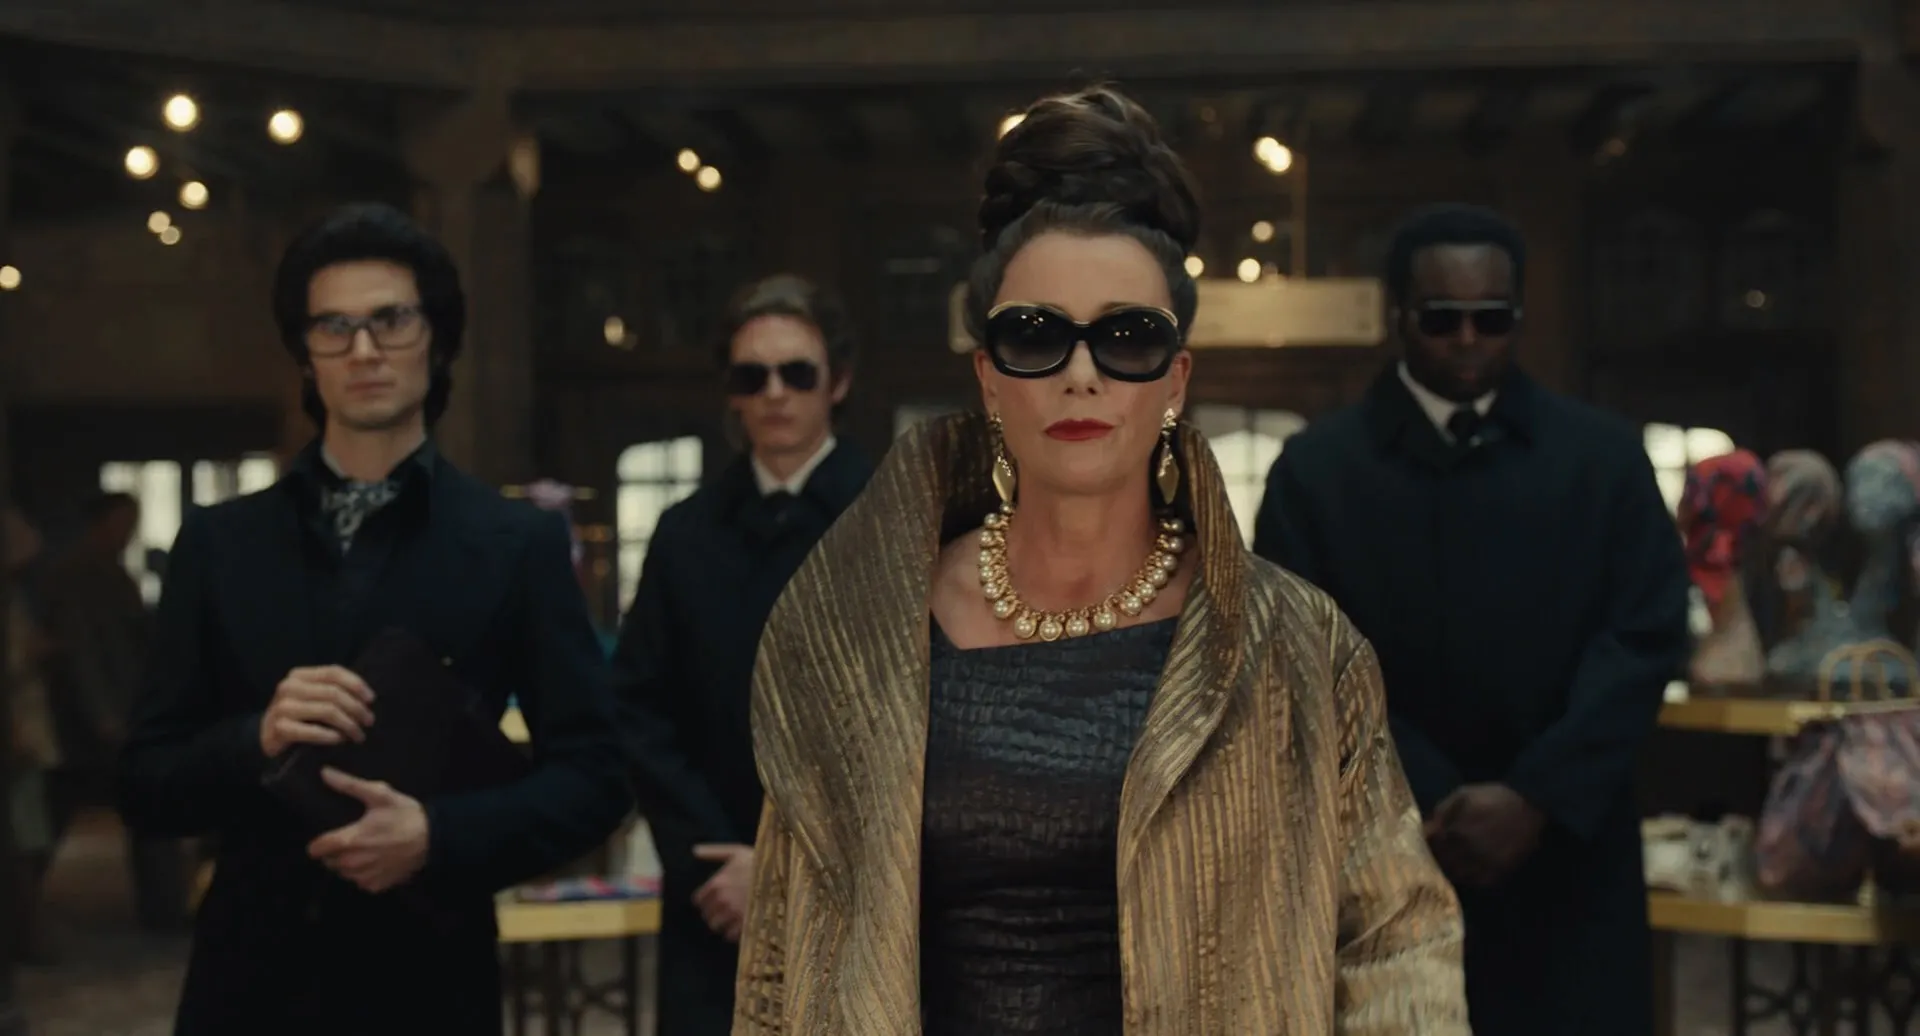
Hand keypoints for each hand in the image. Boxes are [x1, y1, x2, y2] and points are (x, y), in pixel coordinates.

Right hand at [261, 666, 374, 757]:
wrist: (268, 738)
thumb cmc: (299, 717)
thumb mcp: (314, 699)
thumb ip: (333, 691)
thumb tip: (367, 697)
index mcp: (299, 675)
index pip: (333, 672)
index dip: (356, 684)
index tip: (371, 699)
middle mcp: (289, 687)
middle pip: (334, 693)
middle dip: (357, 708)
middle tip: (369, 722)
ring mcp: (282, 707)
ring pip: (327, 710)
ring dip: (348, 724)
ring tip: (358, 735)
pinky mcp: (279, 728)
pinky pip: (312, 731)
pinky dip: (330, 736)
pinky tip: (339, 740)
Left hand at [306, 768, 429, 893]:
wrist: (433, 838)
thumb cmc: (405, 815)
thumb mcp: (380, 794)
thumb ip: (349, 785)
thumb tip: (324, 773)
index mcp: (349, 840)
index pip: (316, 849)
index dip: (317, 843)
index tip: (325, 837)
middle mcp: (353, 862)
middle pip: (329, 862)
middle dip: (334, 853)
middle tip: (350, 840)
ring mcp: (365, 876)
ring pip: (343, 874)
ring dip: (347, 865)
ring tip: (363, 851)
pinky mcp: (377, 885)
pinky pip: (360, 882)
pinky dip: (364, 874)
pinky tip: (375, 862)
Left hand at [692, 843, 753, 942]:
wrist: (785, 876)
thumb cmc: (759, 861)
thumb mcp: (736, 852)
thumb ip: (713, 852)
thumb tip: (694, 850)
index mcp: (717, 883)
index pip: (699, 901)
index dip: (706, 901)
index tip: (715, 900)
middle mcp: (722, 900)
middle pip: (707, 916)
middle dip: (715, 914)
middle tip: (727, 910)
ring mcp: (734, 914)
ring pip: (717, 928)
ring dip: (724, 924)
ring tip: (735, 918)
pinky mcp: (746, 925)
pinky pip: (731, 936)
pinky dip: (735, 932)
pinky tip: (744, 923)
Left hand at [1427, 783, 1544, 888]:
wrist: (1529, 805)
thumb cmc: (1494, 797)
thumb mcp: (1464, 795)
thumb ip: (1442, 811)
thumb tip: (1427, 828)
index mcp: (1457, 832)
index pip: (1432, 845)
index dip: (1428, 843)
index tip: (1428, 841)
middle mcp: (1469, 852)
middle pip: (1443, 862)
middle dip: (1437, 857)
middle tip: (1438, 853)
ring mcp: (1485, 864)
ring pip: (1459, 876)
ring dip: (1452, 870)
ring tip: (1452, 862)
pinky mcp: (1501, 871)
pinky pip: (1479, 882)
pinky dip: (1471, 879)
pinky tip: (1468, 870)